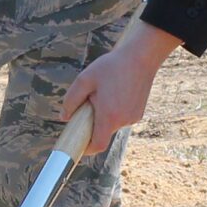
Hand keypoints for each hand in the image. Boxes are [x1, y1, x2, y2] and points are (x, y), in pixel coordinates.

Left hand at [63, 23, 172, 154]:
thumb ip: (71, 100)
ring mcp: (133, 118)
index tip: (78, 145)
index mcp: (109, 115)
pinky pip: (122, 118)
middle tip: (89, 104)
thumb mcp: (85, 79)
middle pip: (103, 133)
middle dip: (93, 124)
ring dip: (105, 116)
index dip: (86, 149)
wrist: (141, 57)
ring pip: (113, 125)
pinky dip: (115, 112)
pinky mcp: (139, 113)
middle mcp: (123, 120)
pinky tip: (116, 93)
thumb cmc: (112, 66)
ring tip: (105, 93)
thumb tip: (64, 117)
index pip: (97, 145)